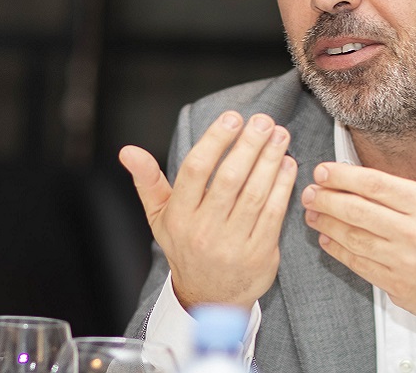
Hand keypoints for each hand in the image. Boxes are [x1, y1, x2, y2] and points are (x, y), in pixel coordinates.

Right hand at [119, 111, 297, 310]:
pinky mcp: (259, 253)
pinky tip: (288, 164)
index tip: (233, 118)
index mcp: (179, 216)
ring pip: (255, 193)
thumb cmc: (186, 246)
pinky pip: (273, 213)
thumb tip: (128, 151)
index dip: (216, 140)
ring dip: (270, 160)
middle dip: (250, 145)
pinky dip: (283, 185)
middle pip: (230, 179)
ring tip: (280, 135)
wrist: (210, 298)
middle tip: (264, 121)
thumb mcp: (160, 217)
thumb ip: (148, 181)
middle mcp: (204, 230)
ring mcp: (233, 244)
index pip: (196, 170)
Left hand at [301, 125, 415, 336]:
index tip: (324, 170)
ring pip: (353, 238)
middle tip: (309, 190)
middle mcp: (413, 233)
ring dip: (327, 223)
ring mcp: (403, 262)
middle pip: (358, 211)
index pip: (376, 185)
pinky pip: (359, 265)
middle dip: (327, 198)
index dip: (344, 177)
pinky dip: (339, 251)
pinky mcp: (397, 286)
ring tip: (311, 210)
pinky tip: (327, 238)